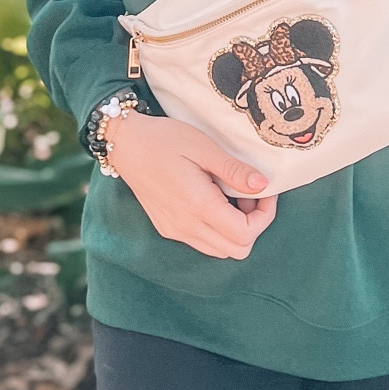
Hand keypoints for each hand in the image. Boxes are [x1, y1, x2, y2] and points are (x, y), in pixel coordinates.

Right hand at [105, 110, 277, 259]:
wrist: (125, 143)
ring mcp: (175, 230)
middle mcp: (186, 226)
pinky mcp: (168, 228)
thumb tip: (263, 185)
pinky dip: (217, 230)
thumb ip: (234, 170)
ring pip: (220, 250)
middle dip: (252, 225)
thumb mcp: (203, 147)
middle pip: (237, 250)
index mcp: (197, 206)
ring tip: (232, 196)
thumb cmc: (164, 139)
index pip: (245, 235)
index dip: (263, 216)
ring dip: (235, 229)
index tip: (264, 191)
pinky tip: (213, 201)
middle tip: (249, 193)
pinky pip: (202, 242)